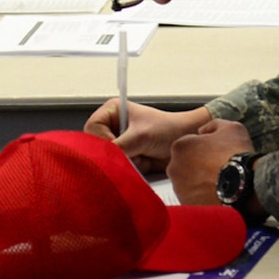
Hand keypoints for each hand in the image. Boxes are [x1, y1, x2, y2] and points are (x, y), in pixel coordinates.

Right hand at [84, 101, 210, 175]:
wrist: (187, 141)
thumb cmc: (169, 129)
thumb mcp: (141, 135)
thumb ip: (119, 146)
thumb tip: (103, 158)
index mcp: (114, 111)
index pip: (92, 127)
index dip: (101, 139)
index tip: (116, 145)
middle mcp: (114, 126)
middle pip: (98, 145)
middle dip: (116, 152)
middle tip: (131, 151)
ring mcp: (120, 142)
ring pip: (109, 158)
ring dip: (126, 160)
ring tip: (142, 153)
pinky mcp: (128, 155)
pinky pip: (120, 166)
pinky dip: (133, 166)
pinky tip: (145, 159)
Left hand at [167, 118, 254, 205]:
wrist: (245, 186)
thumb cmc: (237, 155)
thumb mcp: (231, 128)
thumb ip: (213, 125)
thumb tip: (203, 131)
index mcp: (180, 146)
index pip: (190, 146)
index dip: (205, 149)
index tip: (217, 155)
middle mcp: (173, 167)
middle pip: (186, 164)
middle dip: (199, 166)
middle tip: (219, 169)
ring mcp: (178, 188)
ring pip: (188, 183)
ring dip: (200, 182)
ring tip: (220, 183)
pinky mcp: (186, 204)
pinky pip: (193, 198)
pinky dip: (202, 197)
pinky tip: (217, 195)